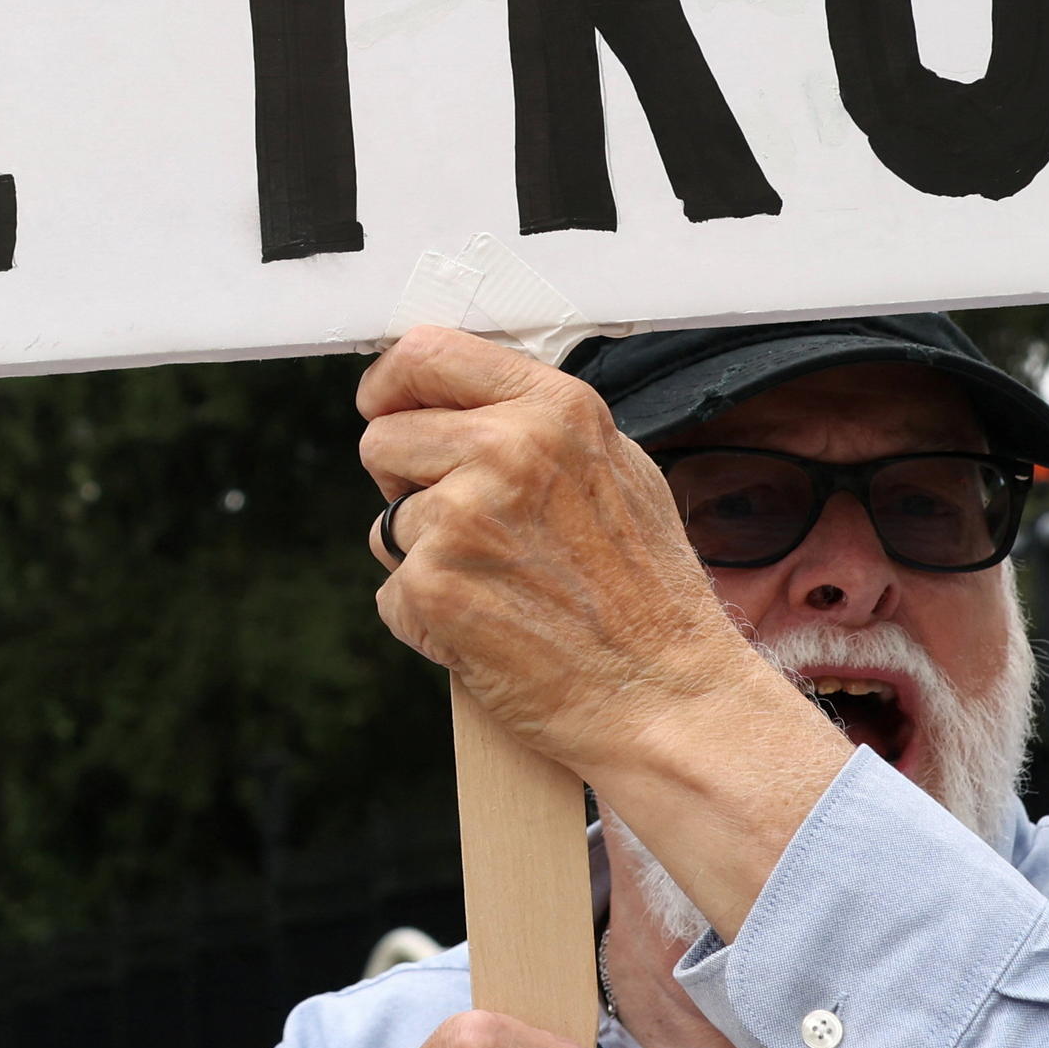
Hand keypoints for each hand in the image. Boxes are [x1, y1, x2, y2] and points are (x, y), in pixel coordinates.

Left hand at [358, 328, 803, 793]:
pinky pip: (392, 591)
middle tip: (462, 525)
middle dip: (403, 480)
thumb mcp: (618, 471)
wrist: (665, 694)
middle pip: (384, 437)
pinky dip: (427, 617)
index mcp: (554, 409)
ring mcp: (463, 518)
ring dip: (426, 557)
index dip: (391, 384)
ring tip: (501, 587)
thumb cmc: (648, 595)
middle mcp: (506, 449)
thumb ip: (541, 425)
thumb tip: (466, 400)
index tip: (383, 406)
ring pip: (387, 521)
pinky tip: (490, 629)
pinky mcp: (434, 586)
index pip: (428, 353)